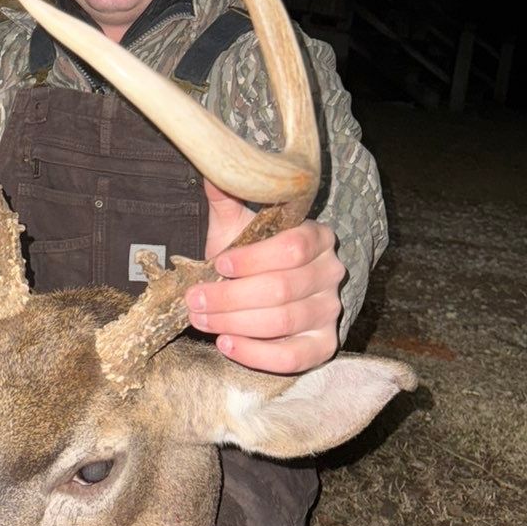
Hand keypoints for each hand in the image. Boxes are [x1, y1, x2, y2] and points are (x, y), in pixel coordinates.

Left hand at [187, 183, 344, 373]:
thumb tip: (212, 168)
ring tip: (201, 319)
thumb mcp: (237, 225)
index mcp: (318, 237)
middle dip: (230, 297)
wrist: (264, 293)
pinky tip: (226, 343)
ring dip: (234, 322)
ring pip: (282, 322)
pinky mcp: (323, 345)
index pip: (293, 247)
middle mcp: (331, 273)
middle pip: (282, 289)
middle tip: (194, 298)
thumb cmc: (249, 256)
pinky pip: (292, 357)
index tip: (218, 263)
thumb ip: (227, 197)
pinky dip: (256, 354)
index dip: (253, 258)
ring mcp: (330, 311)